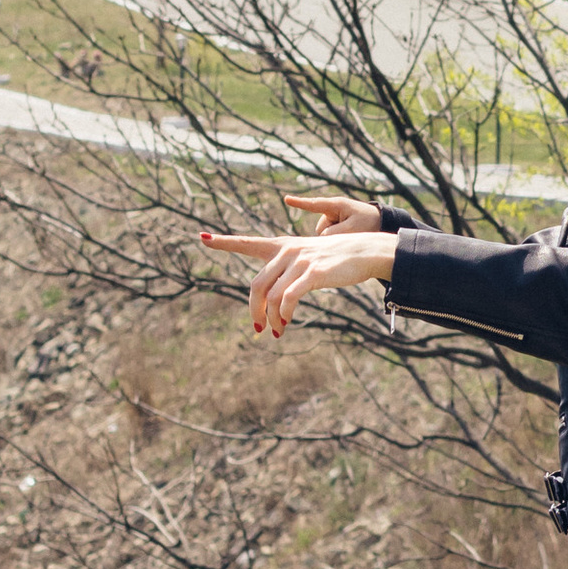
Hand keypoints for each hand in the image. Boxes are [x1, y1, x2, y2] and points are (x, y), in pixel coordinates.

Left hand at [202, 227, 397, 336]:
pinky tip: (288, 322)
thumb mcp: (309, 259)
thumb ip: (288, 272)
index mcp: (283, 245)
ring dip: (271, 319)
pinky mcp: (313, 274)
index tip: (201, 237)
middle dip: (254, 311)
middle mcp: (287, 250)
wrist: (366, 251)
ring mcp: (299, 261)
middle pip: (256, 285)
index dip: (223, 241)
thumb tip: (275, 302)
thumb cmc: (338, 259)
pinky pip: (288, 299)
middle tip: (258, 329)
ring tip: (277, 331)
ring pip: (271, 296)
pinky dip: (284, 314)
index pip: (247, 242)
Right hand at [280, 192, 383, 232]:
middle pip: (321, 230)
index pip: (314, 204)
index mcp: (336, 205)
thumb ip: (333, 234)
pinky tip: (348, 236)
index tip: (286, 199)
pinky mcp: (334, 226)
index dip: (299, 203)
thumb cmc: (368, 222)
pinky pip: (329, 238)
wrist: (381, 223)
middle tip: (351, 231)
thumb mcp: (353, 228)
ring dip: (335, 239)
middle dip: (331, 235)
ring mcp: (332, 219)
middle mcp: (331, 211)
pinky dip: (337, 239)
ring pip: (324, 236)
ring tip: (353, 233)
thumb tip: (318, 241)